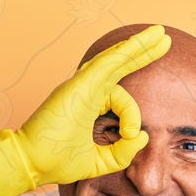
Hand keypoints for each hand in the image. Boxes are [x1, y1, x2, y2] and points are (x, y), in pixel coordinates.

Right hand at [0, 25, 170, 195]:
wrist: (32, 162)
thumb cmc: (57, 161)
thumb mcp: (100, 161)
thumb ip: (122, 152)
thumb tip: (144, 135)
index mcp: (89, 105)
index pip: (122, 101)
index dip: (132, 118)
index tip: (129, 136)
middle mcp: (86, 90)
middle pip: (120, 65)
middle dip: (143, 52)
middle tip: (163, 39)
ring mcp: (83, 84)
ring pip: (117, 58)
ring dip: (140, 45)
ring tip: (160, 34)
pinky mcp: (81, 84)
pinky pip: (109, 63)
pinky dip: (127, 52)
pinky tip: (144, 41)